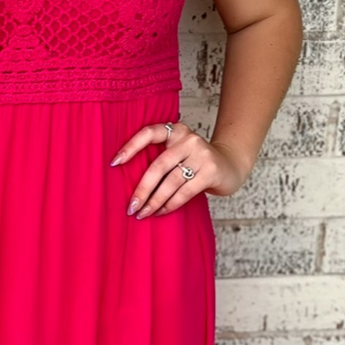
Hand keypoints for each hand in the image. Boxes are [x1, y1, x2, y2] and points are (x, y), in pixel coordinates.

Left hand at [112, 119, 247, 218]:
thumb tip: (130, 184)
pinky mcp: (210, 171)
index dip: (130, 147)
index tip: (114, 163)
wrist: (230, 164)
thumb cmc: (196, 162)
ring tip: (143, 213)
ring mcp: (201, 154)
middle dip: (142, 189)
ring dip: (155, 201)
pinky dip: (170, 204)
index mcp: (175, 131)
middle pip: (158, 166)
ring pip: (171, 182)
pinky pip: (184, 192)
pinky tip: (161, 212)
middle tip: (131, 207)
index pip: (149, 133)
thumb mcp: (178, 152)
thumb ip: (160, 159)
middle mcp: (188, 139)